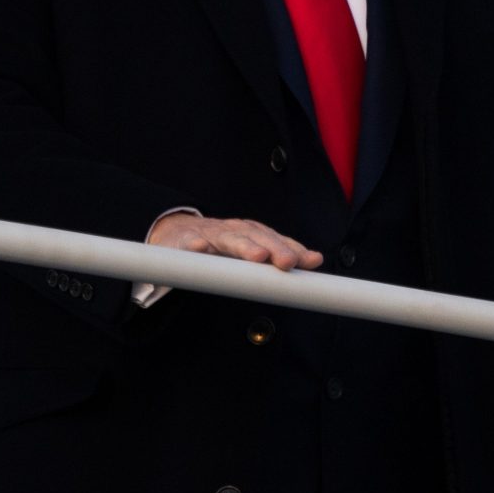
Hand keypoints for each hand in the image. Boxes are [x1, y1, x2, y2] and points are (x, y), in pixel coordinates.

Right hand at [145, 211, 323, 271]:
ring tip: (258, 256)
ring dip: (243, 246)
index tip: (310, 260)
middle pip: (256, 238)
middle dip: (274, 248)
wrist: (177, 232)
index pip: (276, 239)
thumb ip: (280, 254)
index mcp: (251, 233)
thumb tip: (317, 259)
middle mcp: (234, 231)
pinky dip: (195, 245)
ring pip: (228, 240)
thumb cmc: (221, 244)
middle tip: (288, 261)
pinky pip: (190, 244)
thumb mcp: (250, 248)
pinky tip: (200, 249)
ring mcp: (210, 235)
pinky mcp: (184, 242)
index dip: (293, 249)